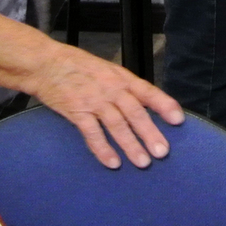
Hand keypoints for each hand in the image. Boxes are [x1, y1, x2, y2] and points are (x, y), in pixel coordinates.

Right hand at [27, 45, 184, 168]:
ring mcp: (94, 100)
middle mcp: (111, 89)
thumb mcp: (107, 70)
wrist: (46, 64)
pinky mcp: (77, 111)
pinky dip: (103, 149)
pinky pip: (92, 133)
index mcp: (121, 77)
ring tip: (143, 162)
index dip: (163, 105)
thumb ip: (124, 87)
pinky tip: (113, 162)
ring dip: (131, 145)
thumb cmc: (79, 66)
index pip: (147, 91)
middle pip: (135, 112)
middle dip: (150, 133)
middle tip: (162, 152)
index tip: (178, 120)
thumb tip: (145, 105)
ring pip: (117, 125)